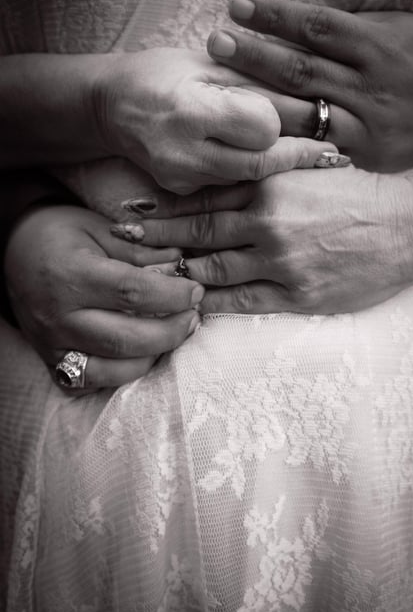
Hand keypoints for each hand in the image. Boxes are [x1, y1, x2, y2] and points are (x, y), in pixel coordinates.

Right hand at [4, 205, 203, 390]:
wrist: (13, 250)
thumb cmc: (59, 234)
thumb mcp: (100, 228)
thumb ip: (141, 251)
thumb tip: (181, 264)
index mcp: (71, 274)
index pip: (132, 293)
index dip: (172, 296)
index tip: (195, 291)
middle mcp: (59, 315)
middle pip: (126, 339)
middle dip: (171, 332)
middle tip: (193, 317)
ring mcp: (52, 343)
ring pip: (112, 368)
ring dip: (153, 357)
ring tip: (173, 335)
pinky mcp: (50, 361)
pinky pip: (90, 383)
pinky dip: (122, 374)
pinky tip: (142, 353)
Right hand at [90, 48, 332, 193]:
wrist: (111, 107)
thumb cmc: (162, 72)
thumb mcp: (209, 64)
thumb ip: (258, 83)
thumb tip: (314, 101)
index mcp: (189, 109)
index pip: (262, 128)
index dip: (291, 122)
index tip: (318, 115)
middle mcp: (181, 152)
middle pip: (260, 164)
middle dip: (298, 155)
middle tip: (331, 149)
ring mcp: (179, 178)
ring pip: (248, 179)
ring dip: (277, 165)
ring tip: (307, 150)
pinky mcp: (181, 191)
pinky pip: (229, 185)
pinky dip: (251, 172)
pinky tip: (263, 158)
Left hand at [109, 167, 412, 313]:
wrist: (408, 226)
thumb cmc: (360, 194)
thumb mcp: (310, 170)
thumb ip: (268, 175)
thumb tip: (228, 178)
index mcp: (269, 187)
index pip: (203, 198)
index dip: (165, 207)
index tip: (133, 212)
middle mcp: (267, 222)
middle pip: (197, 233)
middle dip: (156, 239)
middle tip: (122, 242)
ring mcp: (280, 261)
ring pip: (212, 269)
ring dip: (176, 273)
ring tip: (145, 277)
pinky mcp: (296, 294)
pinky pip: (241, 302)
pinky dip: (211, 303)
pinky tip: (189, 305)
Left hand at [207, 0, 412, 171]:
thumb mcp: (396, 30)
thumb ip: (350, 30)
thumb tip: (297, 23)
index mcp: (375, 45)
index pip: (317, 26)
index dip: (275, 16)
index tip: (237, 6)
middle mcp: (369, 84)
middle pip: (302, 68)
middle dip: (254, 56)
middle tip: (216, 44)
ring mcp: (366, 123)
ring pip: (305, 113)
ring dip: (260, 102)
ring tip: (222, 93)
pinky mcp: (365, 154)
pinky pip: (319, 148)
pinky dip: (287, 143)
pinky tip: (254, 139)